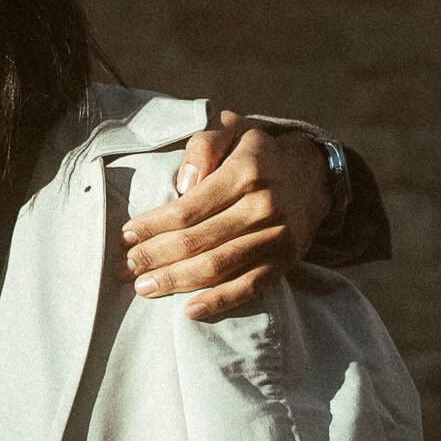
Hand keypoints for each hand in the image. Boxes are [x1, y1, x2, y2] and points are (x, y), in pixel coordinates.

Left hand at [119, 110, 330, 319]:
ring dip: (176, 280)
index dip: (153, 225)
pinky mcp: (283, 262)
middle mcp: (262, 207)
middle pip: (197, 241)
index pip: (188, 208)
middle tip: (126, 267)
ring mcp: (275, 238)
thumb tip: (183, 184)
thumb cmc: (259, 154)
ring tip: (144, 287)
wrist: (314, 176)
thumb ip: (205, 145)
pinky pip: (248, 287)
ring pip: (217, 267)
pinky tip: (189, 310)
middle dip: (155, 257)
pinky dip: (219, 301)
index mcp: (245, 173)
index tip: (126, 235)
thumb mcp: (233, 129)